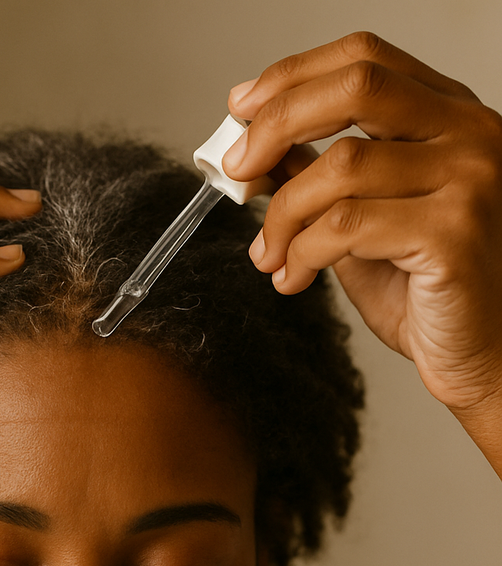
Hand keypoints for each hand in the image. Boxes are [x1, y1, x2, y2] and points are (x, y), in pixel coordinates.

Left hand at [223, 32, 501, 449]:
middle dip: (278, 124)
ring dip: (283, 214)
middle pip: (356, 88)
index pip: (365, 60)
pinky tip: (294, 278)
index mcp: (449, 117)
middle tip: (236, 171)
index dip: (293, 77)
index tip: (241, 109)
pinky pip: (347, 226)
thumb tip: (255, 151)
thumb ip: (319, 179)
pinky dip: (303, 252)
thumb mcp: (360, 223)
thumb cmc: (426, 294)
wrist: (478, 356)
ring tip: (269, 255)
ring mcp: (469, 180)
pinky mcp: (453, 234)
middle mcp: (469, 135)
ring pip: (341, 166)